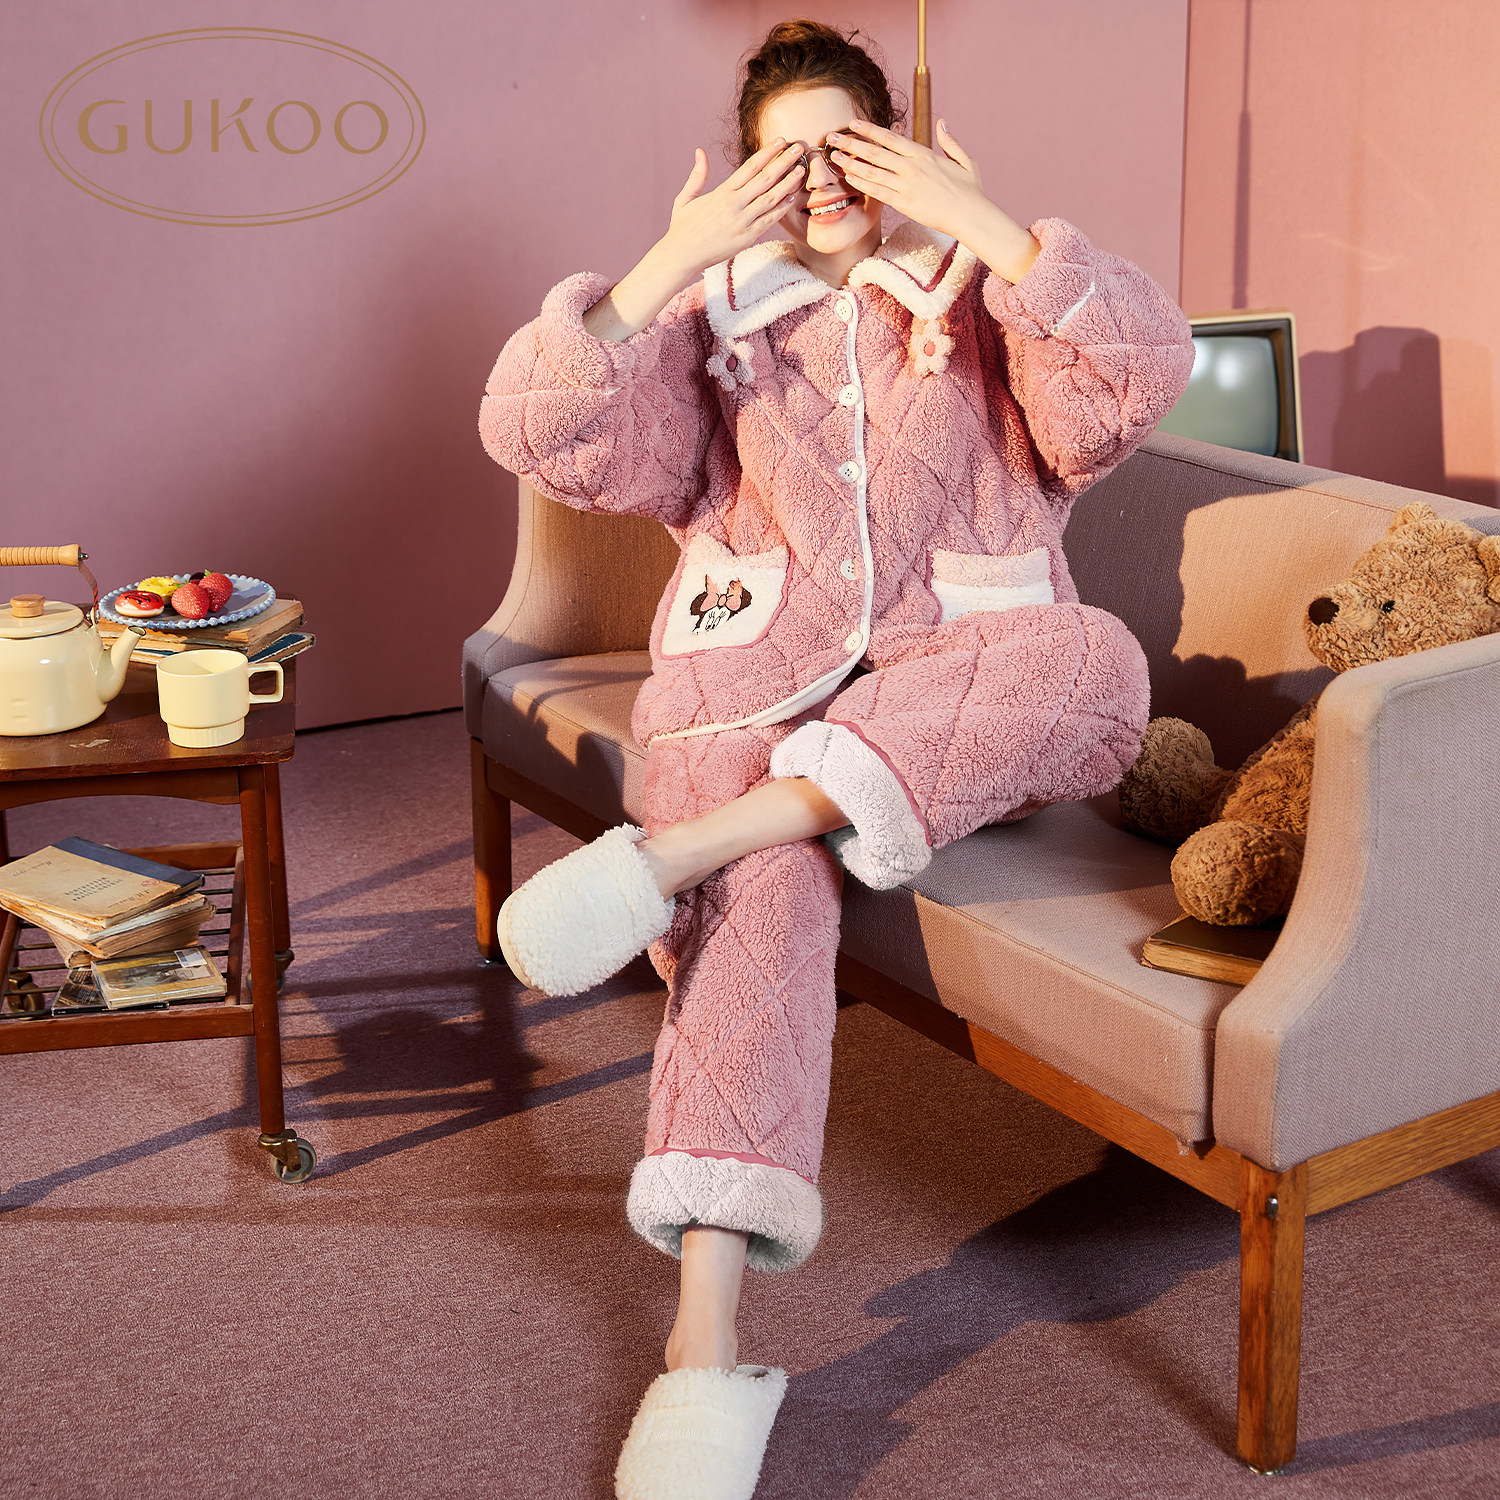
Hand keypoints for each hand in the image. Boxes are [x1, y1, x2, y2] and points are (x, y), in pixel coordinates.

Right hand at [658, 140, 806, 276]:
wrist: (682, 256)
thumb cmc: (683, 227)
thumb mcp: (686, 197)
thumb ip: (697, 174)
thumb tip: (700, 151)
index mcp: (722, 192)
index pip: (750, 167)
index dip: (767, 152)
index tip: (781, 141)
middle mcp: (734, 205)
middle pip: (765, 179)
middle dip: (783, 162)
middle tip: (799, 149)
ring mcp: (742, 222)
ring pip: (771, 199)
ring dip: (788, 184)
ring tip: (802, 171)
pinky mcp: (746, 238)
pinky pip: (768, 221)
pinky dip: (781, 209)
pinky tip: (792, 197)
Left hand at [825, 118, 987, 242]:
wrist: (970, 216)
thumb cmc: (970, 190)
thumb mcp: (964, 160)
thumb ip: (950, 141)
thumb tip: (942, 122)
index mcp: (923, 154)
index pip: (890, 137)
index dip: (869, 129)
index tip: (853, 123)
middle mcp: (912, 167)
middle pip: (875, 152)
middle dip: (851, 143)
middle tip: (832, 138)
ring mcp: (906, 186)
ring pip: (872, 171)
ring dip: (851, 163)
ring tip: (834, 157)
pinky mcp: (904, 204)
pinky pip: (878, 192)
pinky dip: (862, 184)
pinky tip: (849, 178)